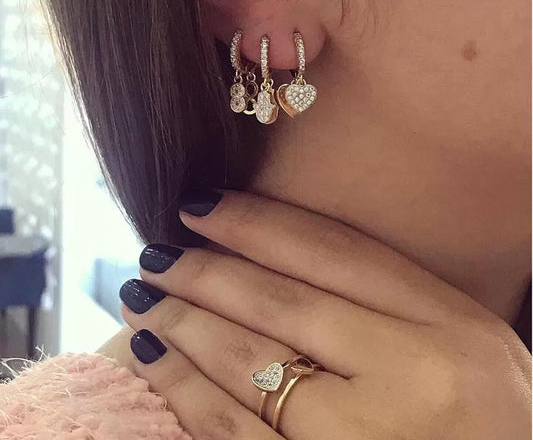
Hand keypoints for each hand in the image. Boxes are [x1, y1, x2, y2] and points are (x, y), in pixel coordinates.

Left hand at [120, 190, 530, 439]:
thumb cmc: (474, 416)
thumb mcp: (458, 341)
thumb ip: (387, 300)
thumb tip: (280, 257)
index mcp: (453, 325)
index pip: (336, 251)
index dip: (258, 222)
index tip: (203, 204)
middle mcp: (416, 376)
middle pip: (285, 301)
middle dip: (208, 270)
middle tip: (158, 249)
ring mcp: (369, 437)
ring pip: (251, 363)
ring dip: (185, 322)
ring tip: (145, 296)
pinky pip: (233, 434)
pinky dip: (183, 390)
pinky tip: (153, 356)